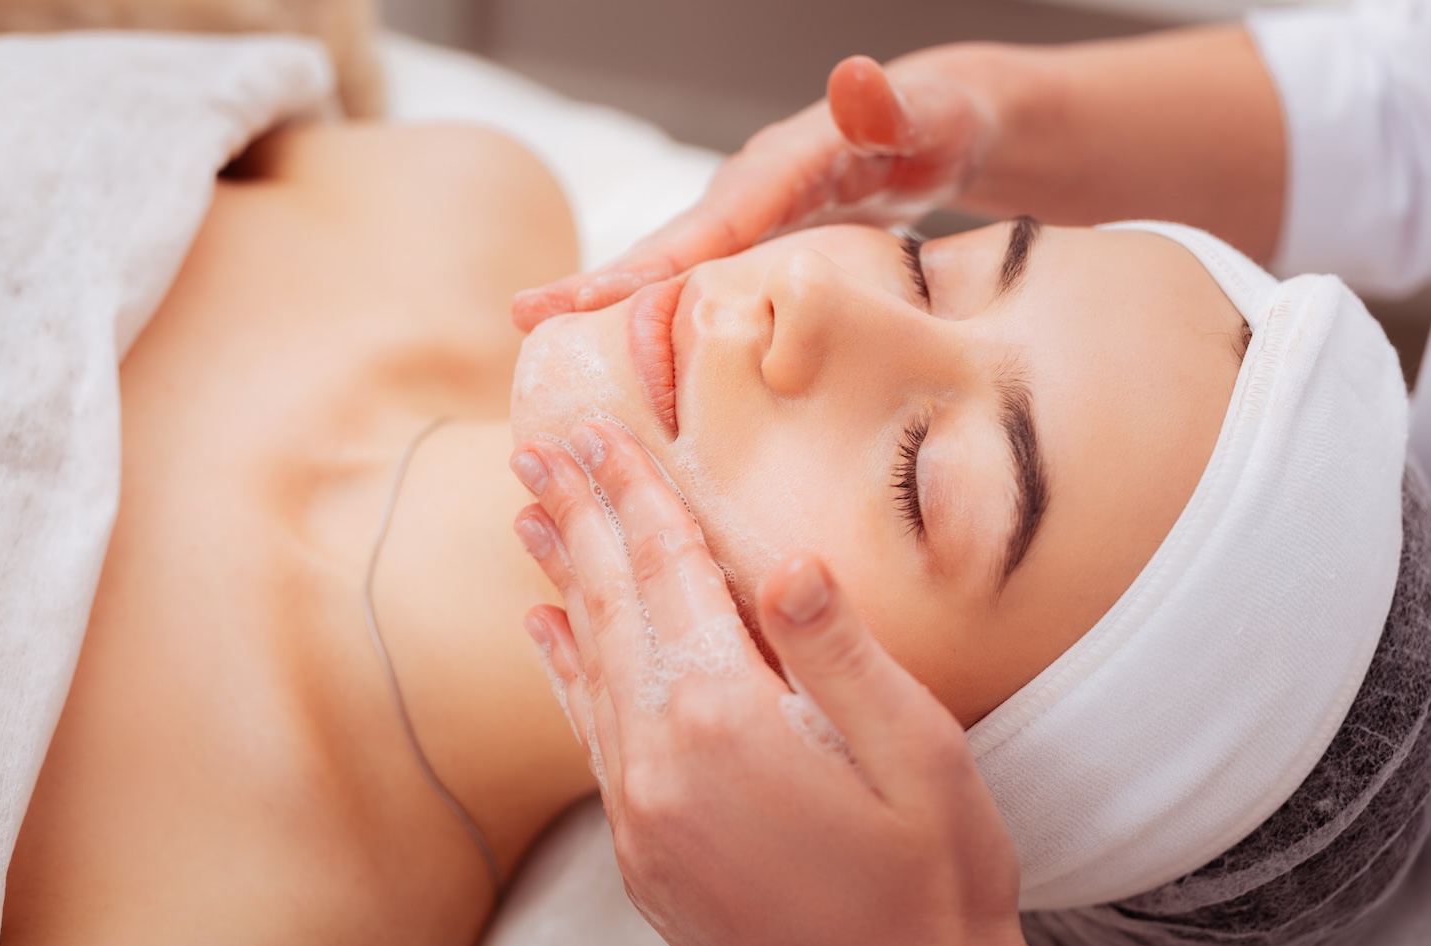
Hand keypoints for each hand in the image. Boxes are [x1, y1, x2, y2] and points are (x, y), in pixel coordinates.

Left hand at [508, 419, 1055, 945]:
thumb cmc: (936, 883)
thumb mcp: (919, 756)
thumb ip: (840, 653)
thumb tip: (787, 561)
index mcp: (729, 720)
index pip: (670, 574)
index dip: (637, 494)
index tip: (600, 432)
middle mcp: (660, 763)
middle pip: (613, 608)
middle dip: (581, 517)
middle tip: (542, 450)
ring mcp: (640, 815)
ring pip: (588, 666)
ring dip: (563, 582)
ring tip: (533, 517)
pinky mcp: (641, 854)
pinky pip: (587, 735)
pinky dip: (565, 671)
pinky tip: (547, 631)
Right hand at [511, 50, 1002, 332]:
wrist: (942, 126)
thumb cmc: (944, 124)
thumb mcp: (934, 118)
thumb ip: (891, 109)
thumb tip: (855, 74)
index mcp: (779, 171)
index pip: (706, 227)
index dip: (648, 267)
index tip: (580, 299)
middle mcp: (750, 193)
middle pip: (666, 246)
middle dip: (596, 283)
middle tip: (522, 317)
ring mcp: (751, 219)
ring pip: (673, 265)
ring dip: (613, 301)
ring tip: (543, 335)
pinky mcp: (761, 244)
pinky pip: (703, 280)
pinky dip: (662, 311)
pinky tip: (632, 350)